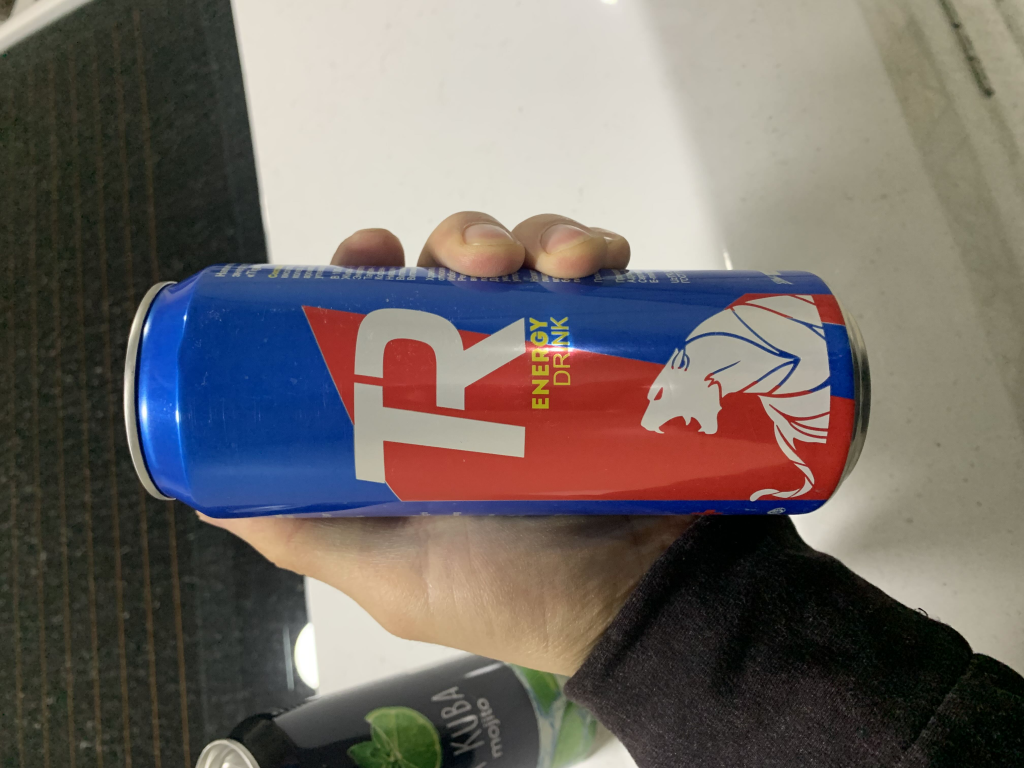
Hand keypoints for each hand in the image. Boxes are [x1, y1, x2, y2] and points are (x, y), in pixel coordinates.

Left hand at [203, 212, 694, 674]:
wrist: (641, 606)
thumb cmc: (512, 594)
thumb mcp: (388, 572)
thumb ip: (301, 530)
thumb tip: (201, 493)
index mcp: (423, 415)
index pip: (382, 318)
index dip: (367, 273)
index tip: (372, 250)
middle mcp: (484, 378)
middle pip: (456, 272)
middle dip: (463, 242)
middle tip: (482, 262)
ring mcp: (555, 360)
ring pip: (528, 262)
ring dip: (536, 239)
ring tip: (562, 266)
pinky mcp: (619, 350)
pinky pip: (602, 280)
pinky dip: (596, 252)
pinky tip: (599, 264)